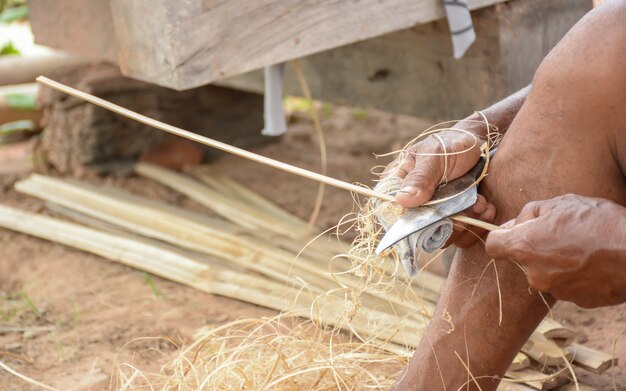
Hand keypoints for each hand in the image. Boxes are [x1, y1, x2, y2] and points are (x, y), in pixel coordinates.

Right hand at [383, 124, 495, 247]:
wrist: (479, 146)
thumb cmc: (451, 144)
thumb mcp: (435, 156)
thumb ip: (420, 178)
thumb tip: (402, 200)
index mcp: (397, 185)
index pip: (389, 211)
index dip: (404, 222)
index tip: (431, 217)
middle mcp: (412, 205)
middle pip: (417, 230)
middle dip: (446, 222)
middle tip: (469, 205)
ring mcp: (432, 215)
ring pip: (441, 236)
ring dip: (465, 223)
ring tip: (482, 202)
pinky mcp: (451, 222)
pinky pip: (459, 236)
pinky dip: (475, 225)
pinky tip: (487, 207)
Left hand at [486, 194, 625, 307]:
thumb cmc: (599, 223)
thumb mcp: (561, 203)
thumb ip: (530, 213)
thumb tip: (517, 223)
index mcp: (524, 247)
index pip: (493, 245)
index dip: (501, 236)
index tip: (513, 232)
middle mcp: (534, 274)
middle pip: (523, 260)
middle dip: (536, 247)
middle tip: (562, 233)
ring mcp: (556, 290)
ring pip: (546, 272)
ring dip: (557, 261)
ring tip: (583, 247)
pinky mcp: (577, 301)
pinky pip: (568, 285)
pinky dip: (575, 275)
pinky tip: (593, 262)